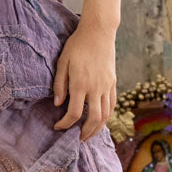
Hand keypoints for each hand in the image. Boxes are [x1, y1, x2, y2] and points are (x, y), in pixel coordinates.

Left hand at [52, 21, 116, 141]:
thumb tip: (58, 104)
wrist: (98, 32)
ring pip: (106, 115)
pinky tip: (100, 120)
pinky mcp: (113, 82)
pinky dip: (107, 116)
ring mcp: (106, 86)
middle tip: (78, 139)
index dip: (65, 124)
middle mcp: (95, 88)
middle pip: (93, 119)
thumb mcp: (62, 62)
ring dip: (98, 128)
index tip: (58, 126)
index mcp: (80, 84)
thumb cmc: (77, 45)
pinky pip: (112, 104)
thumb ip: (59, 84)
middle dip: (86, 132)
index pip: (74, 113)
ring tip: (90, 134)